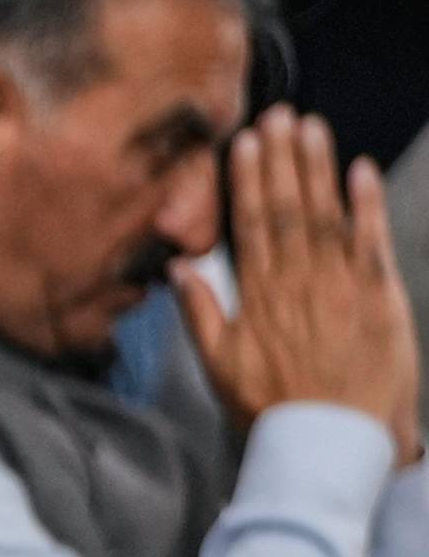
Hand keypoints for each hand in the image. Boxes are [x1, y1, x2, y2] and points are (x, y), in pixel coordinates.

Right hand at [178, 107, 420, 465]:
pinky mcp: (378, 296)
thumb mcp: (219, 367)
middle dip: (282, 159)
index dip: (248, 180)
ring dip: (318, 168)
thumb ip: (200, 313)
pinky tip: (358, 171)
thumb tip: (178, 268)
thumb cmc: (273, 408)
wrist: (333, 441)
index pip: (250, 224)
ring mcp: (340, 286)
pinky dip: (365, 204)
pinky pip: (370, 241)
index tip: (245, 142)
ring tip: (311, 128)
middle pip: (287, 208)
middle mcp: (297, 282)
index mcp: (257, 297)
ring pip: (325, 215)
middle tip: (279, 115)